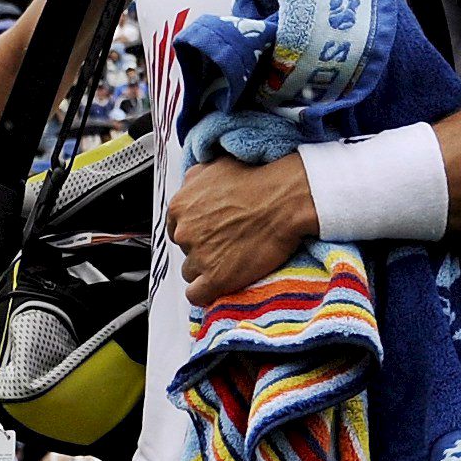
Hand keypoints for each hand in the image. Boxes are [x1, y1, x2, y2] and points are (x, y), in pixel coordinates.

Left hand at [172, 154, 318, 305]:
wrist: (285, 199)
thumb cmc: (258, 180)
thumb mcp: (215, 165)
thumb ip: (194, 179)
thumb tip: (190, 185)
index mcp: (180, 206)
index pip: (175, 228)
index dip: (195, 231)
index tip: (210, 233)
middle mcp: (184, 232)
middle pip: (184, 250)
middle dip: (202, 248)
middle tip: (226, 242)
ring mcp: (199, 257)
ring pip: (191, 272)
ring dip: (207, 269)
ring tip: (231, 260)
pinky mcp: (216, 278)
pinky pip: (197, 295)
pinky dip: (207, 293)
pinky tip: (221, 284)